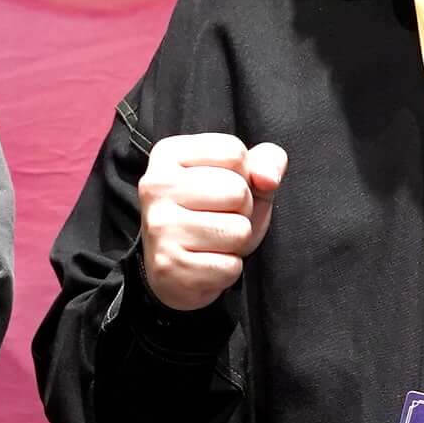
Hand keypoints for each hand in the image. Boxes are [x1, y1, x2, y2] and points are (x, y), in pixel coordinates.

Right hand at [137, 134, 289, 313]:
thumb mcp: (244, 179)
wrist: (178, 271)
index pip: (233, 152)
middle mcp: (155, 186)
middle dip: (243, 211)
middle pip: (237, 191)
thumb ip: (266, 160)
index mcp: (169, 153)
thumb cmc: (213, 216)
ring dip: (237, 241)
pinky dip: (228, 269)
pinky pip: (229, 266)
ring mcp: (160, 226)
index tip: (221, 190)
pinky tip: (206, 263)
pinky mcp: (168, 265)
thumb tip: (268, 178)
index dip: (243, 176)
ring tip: (214, 241)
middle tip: (219, 219)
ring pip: (238, 231)